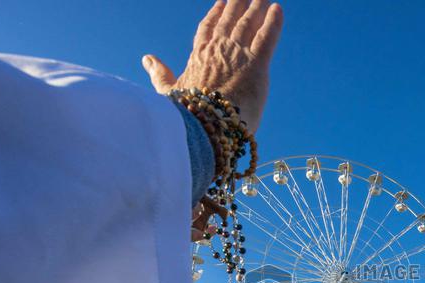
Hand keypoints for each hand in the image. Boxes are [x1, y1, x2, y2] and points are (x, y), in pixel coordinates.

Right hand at [143, 0, 283, 132]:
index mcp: (198, 56)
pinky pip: (266, 37)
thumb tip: (147, 59)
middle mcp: (217, 50)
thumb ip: (160, 74)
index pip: (208, 28)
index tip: (222, 3)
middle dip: (238, 5)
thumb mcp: (169, 92)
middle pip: (230, 20)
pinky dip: (273, 22)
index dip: (216, 14)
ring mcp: (237, 54)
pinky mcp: (256, 64)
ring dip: (257, 8)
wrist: (205, 128)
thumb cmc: (186, 116)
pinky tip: (277, 9)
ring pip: (248, 24)